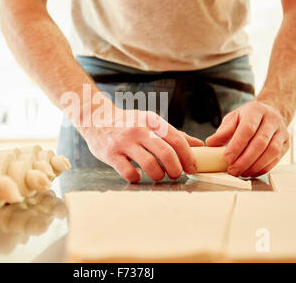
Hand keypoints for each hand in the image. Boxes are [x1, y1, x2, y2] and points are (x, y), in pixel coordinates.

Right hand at [79, 109, 203, 182]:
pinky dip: (137, 178)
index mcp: (152, 121)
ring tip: (158, 175)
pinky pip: (129, 173)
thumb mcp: (151, 122)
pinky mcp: (111, 154)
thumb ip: (174, 134)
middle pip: (166, 154)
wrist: (95, 118)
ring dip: (158, 175)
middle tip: (175, 174)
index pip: (177, 140)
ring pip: (150, 165)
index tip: (192, 168)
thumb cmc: (128, 122)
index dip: (188, 157)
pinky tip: (137, 174)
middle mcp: (139, 130)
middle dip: (175, 169)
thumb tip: (200, 145)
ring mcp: (124, 142)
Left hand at [206, 100, 288, 176]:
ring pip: (271, 152)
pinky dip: (263, 168)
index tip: (226, 158)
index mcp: (256, 110)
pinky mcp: (286, 144)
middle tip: (232, 170)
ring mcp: (282, 132)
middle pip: (260, 142)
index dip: (237, 145)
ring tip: (241, 172)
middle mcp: (272, 120)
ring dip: (255, 166)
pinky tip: (251, 172)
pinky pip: (276, 159)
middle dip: (245, 160)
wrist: (269, 112)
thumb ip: (223, 131)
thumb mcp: (233, 118)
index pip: (247, 129)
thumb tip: (210, 143)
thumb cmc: (248, 117)